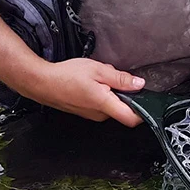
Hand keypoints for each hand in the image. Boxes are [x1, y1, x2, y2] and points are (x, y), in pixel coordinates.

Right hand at [18, 58, 145, 126]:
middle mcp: (100, 114)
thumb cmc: (67, 75)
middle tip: (113, 77)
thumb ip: (121, 78)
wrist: (43, 82)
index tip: (147, 100)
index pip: (132, 119)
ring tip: (98, 79)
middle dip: (124, 93)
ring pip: (112, 105)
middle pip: (123, 109)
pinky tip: (90, 83)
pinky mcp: (86, 112)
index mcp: (105, 104)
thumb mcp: (98, 70)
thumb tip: (139, 84)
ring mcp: (92, 115)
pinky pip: (101, 105)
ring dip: (111, 92)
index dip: (144, 111)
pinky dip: (102, 94)